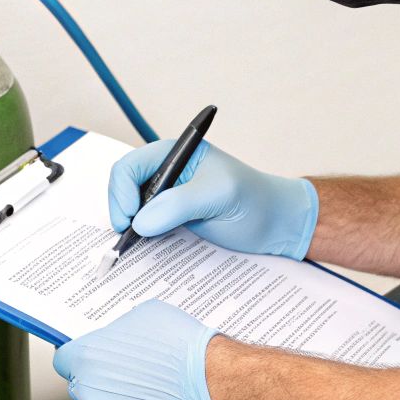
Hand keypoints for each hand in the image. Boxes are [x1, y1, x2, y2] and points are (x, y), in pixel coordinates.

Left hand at [52, 299, 229, 399]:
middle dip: (97, 379)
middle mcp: (90, 388)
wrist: (215, 381)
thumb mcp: (144, 317)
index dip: (77, 357)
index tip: (86, 358)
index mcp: (88, 355)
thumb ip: (118, 331)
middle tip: (124, 373)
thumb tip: (115, 337)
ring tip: (142, 390)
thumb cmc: (184, 347)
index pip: (63, 359)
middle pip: (81, 385)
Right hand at [108, 139, 318, 258]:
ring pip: (130, 208)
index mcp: (175, 154)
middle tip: (129, 235)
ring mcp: (168, 197)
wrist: (277, 224)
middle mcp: (167, 173)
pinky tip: (146, 246)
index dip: (122, 191)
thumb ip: (179, 205)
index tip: (132, 217)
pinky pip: (145, 225)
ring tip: (137, 243)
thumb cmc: (256, 200)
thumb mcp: (219, 196)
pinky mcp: (171, 218)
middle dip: (121, 210)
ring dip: (129, 225)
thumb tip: (140, 222)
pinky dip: (139, 236)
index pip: (130, 166)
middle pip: (123, 187)